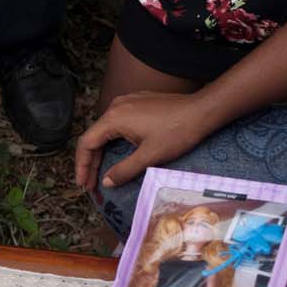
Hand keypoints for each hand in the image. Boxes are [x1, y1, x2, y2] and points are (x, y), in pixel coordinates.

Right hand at [75, 92, 214, 190]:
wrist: (204, 110)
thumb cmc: (178, 132)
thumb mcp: (149, 156)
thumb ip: (124, 170)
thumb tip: (106, 182)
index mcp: (114, 118)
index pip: (86, 143)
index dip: (82, 166)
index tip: (83, 185)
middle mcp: (116, 106)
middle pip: (94, 136)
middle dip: (90, 162)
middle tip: (90, 183)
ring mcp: (127, 102)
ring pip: (106, 130)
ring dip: (102, 152)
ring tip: (101, 172)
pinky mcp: (139, 102)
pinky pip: (118, 123)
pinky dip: (113, 141)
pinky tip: (117, 153)